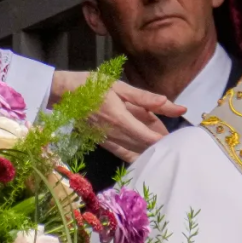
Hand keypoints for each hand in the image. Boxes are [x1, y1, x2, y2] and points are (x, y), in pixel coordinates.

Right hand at [50, 71, 186, 161]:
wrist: (62, 93)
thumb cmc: (92, 85)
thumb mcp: (120, 86)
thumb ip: (145, 98)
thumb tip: (169, 102)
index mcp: (121, 119)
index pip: (148, 137)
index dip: (164, 141)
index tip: (179, 140)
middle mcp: (115, 134)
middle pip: (144, 146)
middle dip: (161, 145)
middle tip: (177, 143)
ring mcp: (108, 141)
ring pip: (135, 151)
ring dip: (150, 150)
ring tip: (166, 146)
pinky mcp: (102, 143)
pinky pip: (123, 154)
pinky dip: (137, 156)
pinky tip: (147, 157)